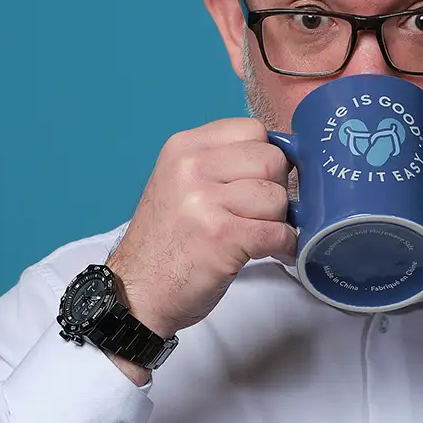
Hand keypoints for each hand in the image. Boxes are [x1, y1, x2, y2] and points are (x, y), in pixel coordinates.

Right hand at [105, 118, 296, 338]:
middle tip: (259, 214)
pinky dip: (284, 246)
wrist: (137, 292)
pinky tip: (276, 252)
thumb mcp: (180, 185)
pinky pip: (277, 233)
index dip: (266, 158)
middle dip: (275, 190)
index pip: (253, 130)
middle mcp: (192, 167)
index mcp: (184, 147)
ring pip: (277, 198)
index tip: (260, 182)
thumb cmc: (165, 244)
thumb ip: (221, 164)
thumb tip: (282, 159)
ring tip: (258, 237)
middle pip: (272, 160)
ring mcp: (205, 201)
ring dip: (277, 222)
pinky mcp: (222, 236)